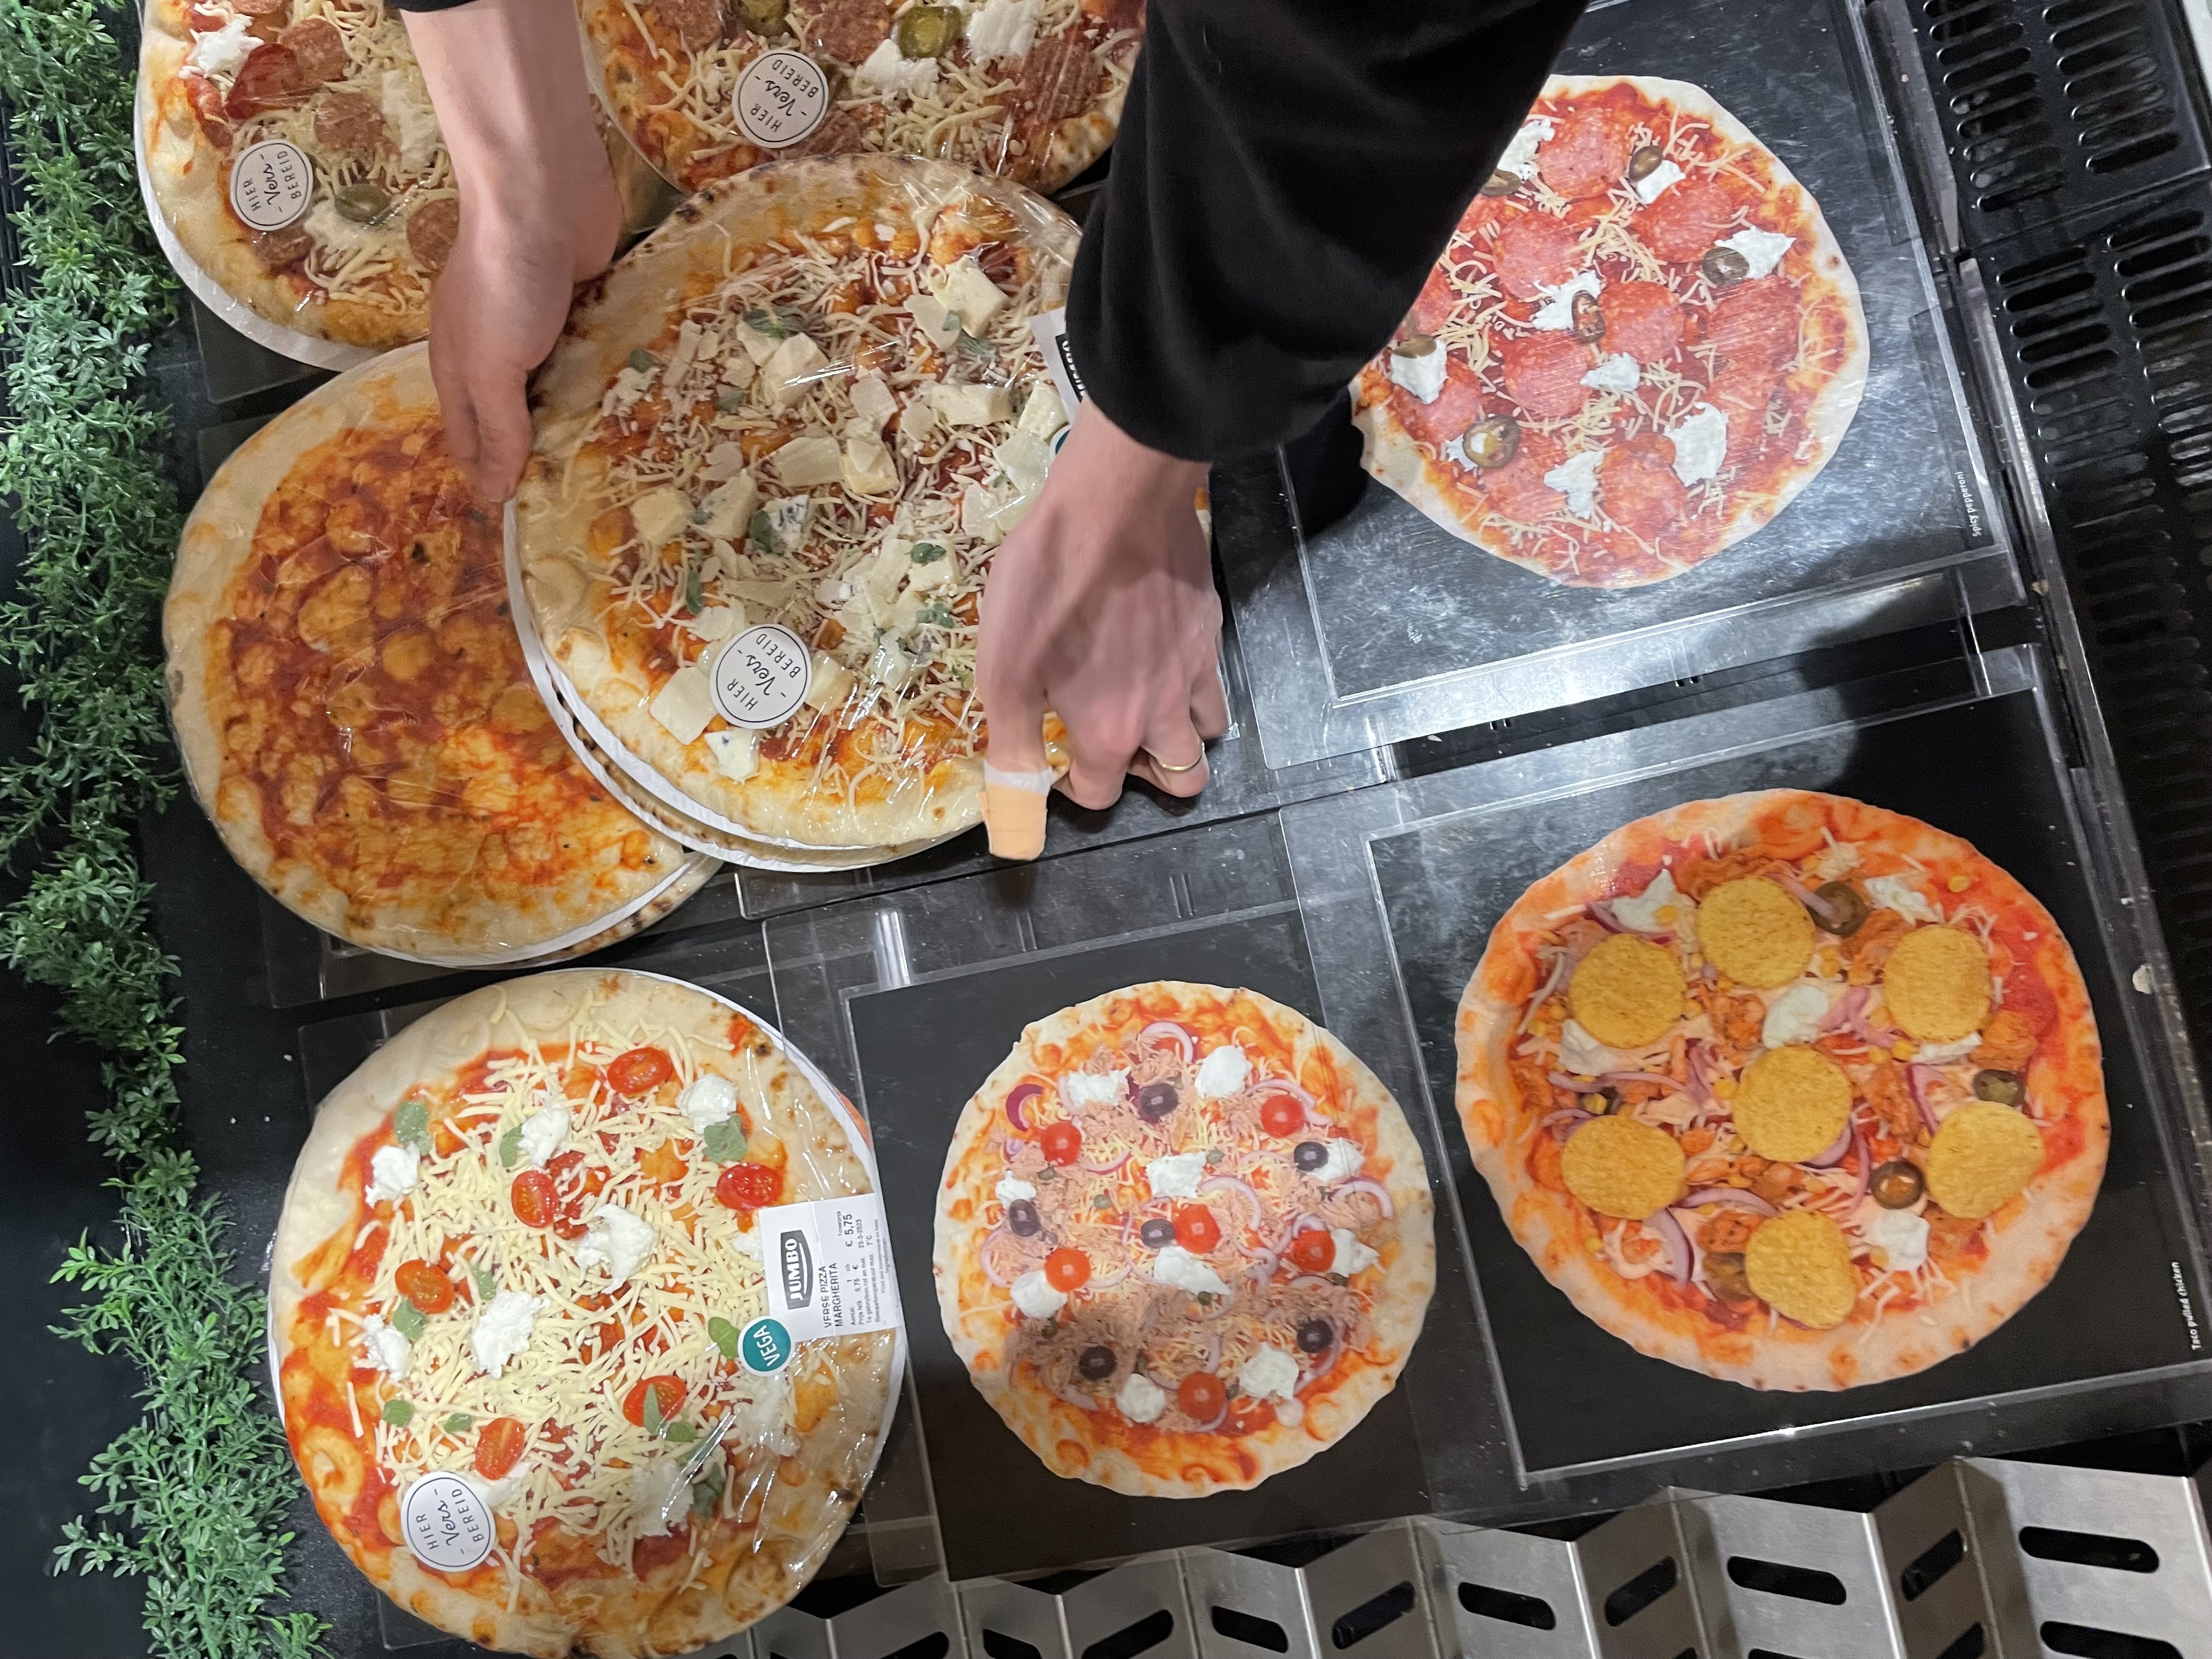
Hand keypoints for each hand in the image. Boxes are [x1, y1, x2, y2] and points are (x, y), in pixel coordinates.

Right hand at [402, 0, 620, 501]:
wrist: (542, 193)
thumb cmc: (505, 281)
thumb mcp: (490, 366)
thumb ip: (497, 427)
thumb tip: (495, 493)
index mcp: (461, 368)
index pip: (470, 440)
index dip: (490, 478)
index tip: (522, 522)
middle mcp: (498, 351)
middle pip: (519, 419)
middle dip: (543, 458)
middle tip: (583, 505)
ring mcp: (544, 328)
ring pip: (564, 389)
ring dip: (585, 422)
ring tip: (620, 470)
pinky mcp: (587, 307)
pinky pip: (599, 355)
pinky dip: (614, 381)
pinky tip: (642, 414)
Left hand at [977, 403, 1227, 811]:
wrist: (1113, 504)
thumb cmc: (1047, 585)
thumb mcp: (1003, 670)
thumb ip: (1012, 743)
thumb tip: (1015, 798)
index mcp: (1111, 732)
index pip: (1103, 795)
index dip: (1076, 789)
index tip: (1059, 762)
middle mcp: (1164, 711)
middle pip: (1184, 779)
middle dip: (1152, 775)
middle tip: (1119, 742)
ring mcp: (1196, 666)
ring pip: (1210, 729)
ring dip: (1182, 730)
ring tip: (1145, 700)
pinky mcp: (1210, 623)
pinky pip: (1213, 670)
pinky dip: (1193, 677)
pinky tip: (1160, 647)